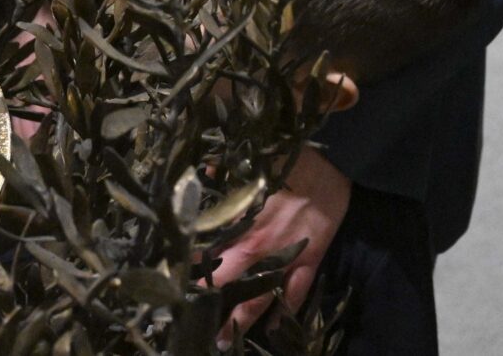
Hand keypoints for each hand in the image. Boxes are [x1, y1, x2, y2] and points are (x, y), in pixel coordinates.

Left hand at [207, 145, 350, 336]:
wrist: (330, 170)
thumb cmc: (287, 165)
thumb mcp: (250, 167)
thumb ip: (223, 174)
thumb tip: (203, 170)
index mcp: (242, 223)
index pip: (209, 252)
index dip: (191, 268)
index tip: (173, 281)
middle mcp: (260, 248)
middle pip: (230, 283)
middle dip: (211, 304)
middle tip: (193, 323)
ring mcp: (286, 259)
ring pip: (260, 297)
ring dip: (241, 319)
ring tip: (224, 340)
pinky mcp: (309, 263)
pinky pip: (295, 295)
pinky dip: (284, 313)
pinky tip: (272, 330)